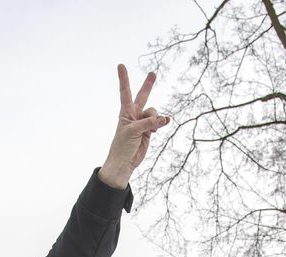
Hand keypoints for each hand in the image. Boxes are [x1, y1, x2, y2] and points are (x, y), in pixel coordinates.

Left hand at [98, 64, 169, 189]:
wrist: (124, 162)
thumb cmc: (122, 145)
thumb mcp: (133, 131)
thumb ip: (148, 123)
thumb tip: (164, 119)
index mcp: (126, 112)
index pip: (125, 92)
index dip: (124, 79)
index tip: (121, 65)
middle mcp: (134, 115)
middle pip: (142, 96)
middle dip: (148, 85)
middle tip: (154, 73)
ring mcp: (143, 122)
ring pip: (154, 112)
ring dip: (156, 118)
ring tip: (153, 128)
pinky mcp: (149, 131)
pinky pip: (158, 122)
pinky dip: (161, 123)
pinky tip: (163, 125)